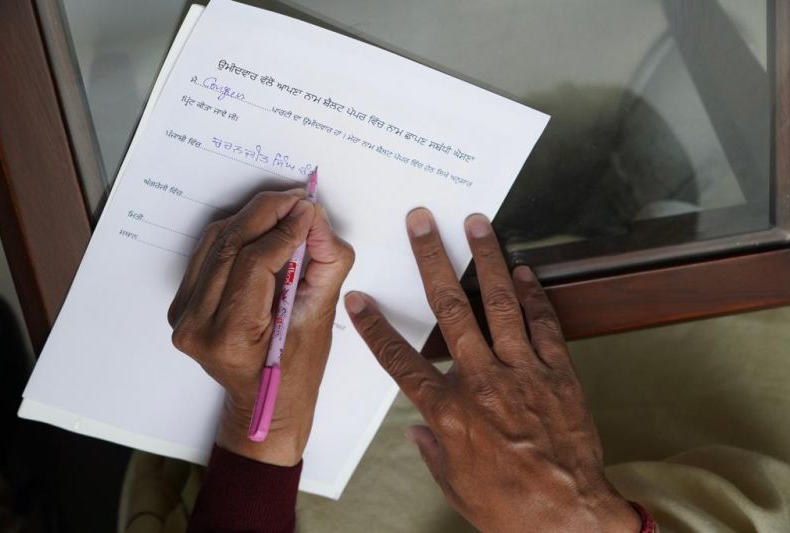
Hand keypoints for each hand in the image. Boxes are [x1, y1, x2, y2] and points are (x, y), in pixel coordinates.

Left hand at [168, 189, 353, 465]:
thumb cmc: (297, 372)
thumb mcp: (320, 319)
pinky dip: (235, 232)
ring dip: (251, 216)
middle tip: (298, 198)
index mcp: (229, 337)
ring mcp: (184, 316)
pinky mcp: (183, 306)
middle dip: (267, 212)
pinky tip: (261, 223)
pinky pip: (208, 254)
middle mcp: (196, 326)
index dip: (284, 229)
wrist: (265, 404)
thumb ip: (324, 263)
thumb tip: (315, 218)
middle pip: (231, 245)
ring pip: (216, 242)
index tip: (309, 209)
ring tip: (285, 206)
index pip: (254, 262)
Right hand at [345, 209, 639, 531]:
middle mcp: (481, 381)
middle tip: (422, 223)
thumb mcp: (455, 484)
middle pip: (450, 309)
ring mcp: (522, 372)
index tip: (360, 299)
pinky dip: (533, 295)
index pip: (401, 360)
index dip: (376, 327)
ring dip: (486, 259)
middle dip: (431, 260)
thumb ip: (433, 449)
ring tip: (477, 224)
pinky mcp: (557, 373)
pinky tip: (524, 271)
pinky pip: (543, 325)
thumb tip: (419, 428)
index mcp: (448, 411)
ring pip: (499, 303)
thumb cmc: (510, 507)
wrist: (571, 519)